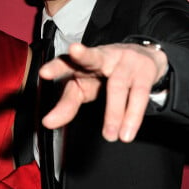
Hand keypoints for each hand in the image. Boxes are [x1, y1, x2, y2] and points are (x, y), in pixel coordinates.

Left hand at [39, 42, 167, 142]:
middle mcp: (101, 57)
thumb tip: (48, 122)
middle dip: (83, 55)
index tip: (44, 73)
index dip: (56, 67)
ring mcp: (124, 62)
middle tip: (74, 52)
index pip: (65, 62)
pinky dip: (132, 115)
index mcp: (81, 62)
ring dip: (113, 112)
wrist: (145, 59)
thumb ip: (66, 104)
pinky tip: (127, 132)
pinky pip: (138, 95)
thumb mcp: (83, 88)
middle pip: (92, 56)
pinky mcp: (143, 72)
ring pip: (118, 84)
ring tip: (109, 136)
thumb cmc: (104, 76)